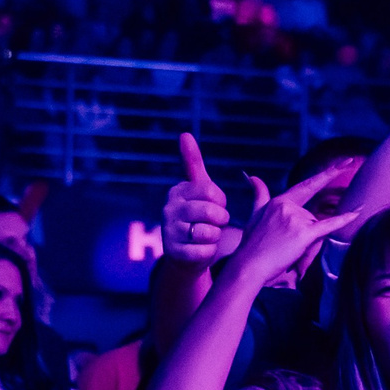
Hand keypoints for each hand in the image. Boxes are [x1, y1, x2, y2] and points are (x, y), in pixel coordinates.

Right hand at [161, 133, 233, 266]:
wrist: (186, 255)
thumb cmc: (198, 217)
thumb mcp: (198, 189)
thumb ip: (192, 163)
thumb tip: (184, 133)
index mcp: (177, 191)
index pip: (212, 192)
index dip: (221, 202)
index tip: (214, 206)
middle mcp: (168, 209)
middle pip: (212, 212)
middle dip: (220, 220)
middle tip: (214, 224)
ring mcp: (169, 231)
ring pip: (210, 232)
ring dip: (215, 237)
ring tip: (206, 236)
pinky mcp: (174, 253)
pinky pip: (205, 251)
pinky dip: (209, 252)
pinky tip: (200, 250)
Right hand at [215, 164, 363, 292]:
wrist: (249, 266)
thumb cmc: (252, 244)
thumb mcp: (254, 214)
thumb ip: (258, 194)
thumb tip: (250, 175)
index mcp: (279, 201)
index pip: (308, 186)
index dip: (328, 174)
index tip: (346, 161)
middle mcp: (288, 206)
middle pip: (312, 217)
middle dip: (305, 233)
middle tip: (284, 247)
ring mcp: (296, 218)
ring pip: (316, 227)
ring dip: (307, 242)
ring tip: (286, 251)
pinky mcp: (303, 233)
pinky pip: (327, 225)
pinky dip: (343, 220)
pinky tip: (356, 212)